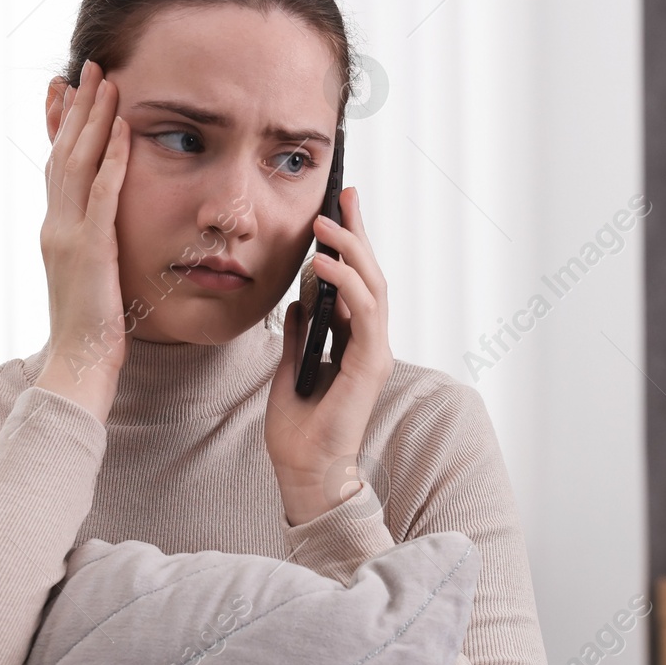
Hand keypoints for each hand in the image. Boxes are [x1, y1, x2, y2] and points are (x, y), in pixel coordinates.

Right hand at [35, 60, 130, 422]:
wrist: (78, 363)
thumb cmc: (94, 329)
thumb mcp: (92, 277)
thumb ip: (95, 247)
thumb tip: (103, 231)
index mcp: (57, 230)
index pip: (57, 165)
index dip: (60, 125)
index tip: (63, 89)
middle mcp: (56, 224)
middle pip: (63, 152)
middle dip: (75, 107)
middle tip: (84, 67)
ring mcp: (69, 234)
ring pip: (78, 163)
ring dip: (92, 119)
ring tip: (104, 80)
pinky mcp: (91, 249)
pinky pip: (104, 194)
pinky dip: (112, 159)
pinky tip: (123, 130)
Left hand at [266, 187, 394, 524]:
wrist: (305, 471)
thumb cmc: (299, 430)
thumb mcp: (291, 368)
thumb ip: (301, 335)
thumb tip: (297, 302)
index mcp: (355, 343)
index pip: (357, 282)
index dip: (350, 243)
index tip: (340, 206)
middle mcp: (372, 343)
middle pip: (371, 274)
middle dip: (358, 231)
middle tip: (345, 194)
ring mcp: (375, 352)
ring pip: (373, 286)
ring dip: (350, 249)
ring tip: (326, 222)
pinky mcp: (370, 364)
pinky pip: (364, 313)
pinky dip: (345, 284)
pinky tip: (322, 264)